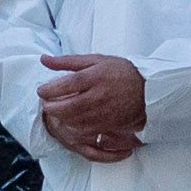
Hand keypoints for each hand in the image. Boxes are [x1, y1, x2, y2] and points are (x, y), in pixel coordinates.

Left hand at [35, 52, 149, 159]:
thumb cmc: (121, 72)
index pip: (65, 85)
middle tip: (46, 103)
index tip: (41, 90)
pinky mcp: (108, 125)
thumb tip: (44, 59)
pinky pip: (85, 130)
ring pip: (73, 121)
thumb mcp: (95, 60)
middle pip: (66, 107)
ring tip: (57, 111)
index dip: (49, 89)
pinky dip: (73, 126)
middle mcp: (98, 96)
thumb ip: (68, 61)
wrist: (148, 89)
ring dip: (60, 117)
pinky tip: (71, 120)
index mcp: (95, 77)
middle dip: (51, 106)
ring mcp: (104, 112)